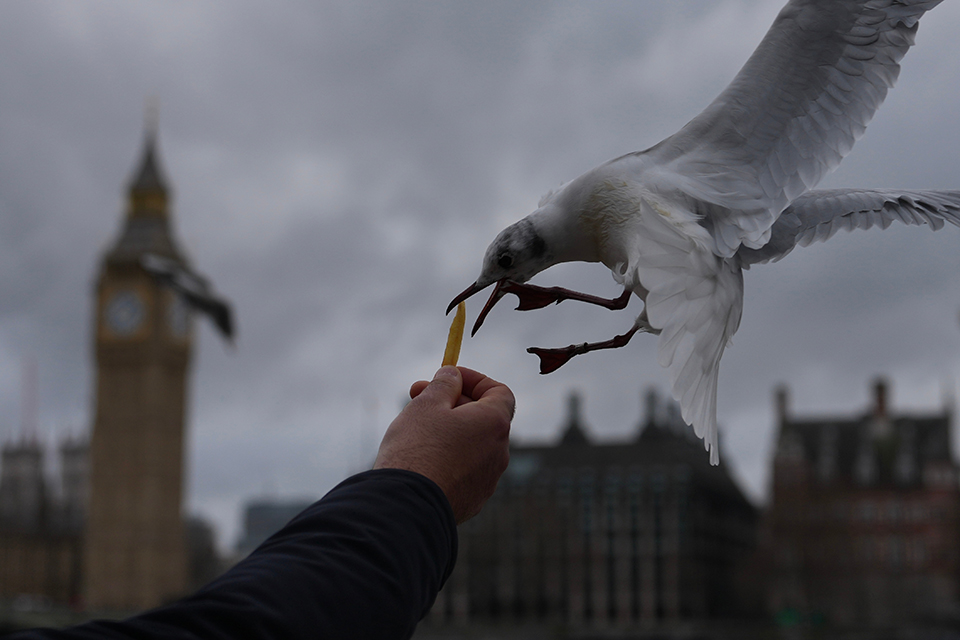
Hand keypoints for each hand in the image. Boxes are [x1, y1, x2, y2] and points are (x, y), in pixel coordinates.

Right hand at [373, 366, 513, 523]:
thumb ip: (444, 384)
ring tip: (415, 428)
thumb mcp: (427, 404)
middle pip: (483, 417)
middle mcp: (499, 452)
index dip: (474, 379)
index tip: (448, 377)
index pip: (499, 392)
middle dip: (454, 402)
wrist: (406, 507)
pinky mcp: (473, 501)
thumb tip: (453, 376)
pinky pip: (464, 470)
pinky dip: (449, 458)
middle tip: (417, 395)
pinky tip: (421, 459)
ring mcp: (488, 480)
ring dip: (450, 430)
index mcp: (494, 424)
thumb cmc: (417, 449)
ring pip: (472, 445)